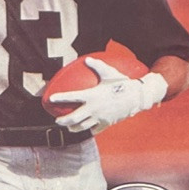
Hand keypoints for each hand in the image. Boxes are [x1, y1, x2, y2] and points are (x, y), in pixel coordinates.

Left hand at [50, 57, 167, 132]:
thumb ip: (97, 66)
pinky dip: (89, 130)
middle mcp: (94, 108)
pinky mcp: (106, 123)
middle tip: (57, 120)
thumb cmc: (123, 83)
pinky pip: (95, 129)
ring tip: (69, 127)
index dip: (60, 98)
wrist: (137, 97)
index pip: (72, 97)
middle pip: (73, 118)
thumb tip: (87, 59)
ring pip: (82, 126)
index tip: (51, 99)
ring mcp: (100, 117)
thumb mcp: (110, 73)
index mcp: (92, 95)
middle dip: (62, 120)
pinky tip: (87, 129)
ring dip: (73, 128)